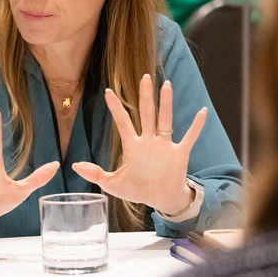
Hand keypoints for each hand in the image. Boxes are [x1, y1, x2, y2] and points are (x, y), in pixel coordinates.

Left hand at [73, 74, 204, 214]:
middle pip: (145, 113)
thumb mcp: (112, 184)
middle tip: (144, 76)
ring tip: (166, 85)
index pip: (123, 122)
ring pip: (165, 119)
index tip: (108, 91)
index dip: (116, 107)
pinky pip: (189, 136)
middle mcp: (149, 141)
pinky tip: (202, 111)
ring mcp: (165, 145)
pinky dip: (196, 125)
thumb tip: (75, 165)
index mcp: (132, 146)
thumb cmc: (138, 190)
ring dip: (165, 103)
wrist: (161, 200)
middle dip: (144, 95)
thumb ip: (95, 174)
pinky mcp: (179, 153)